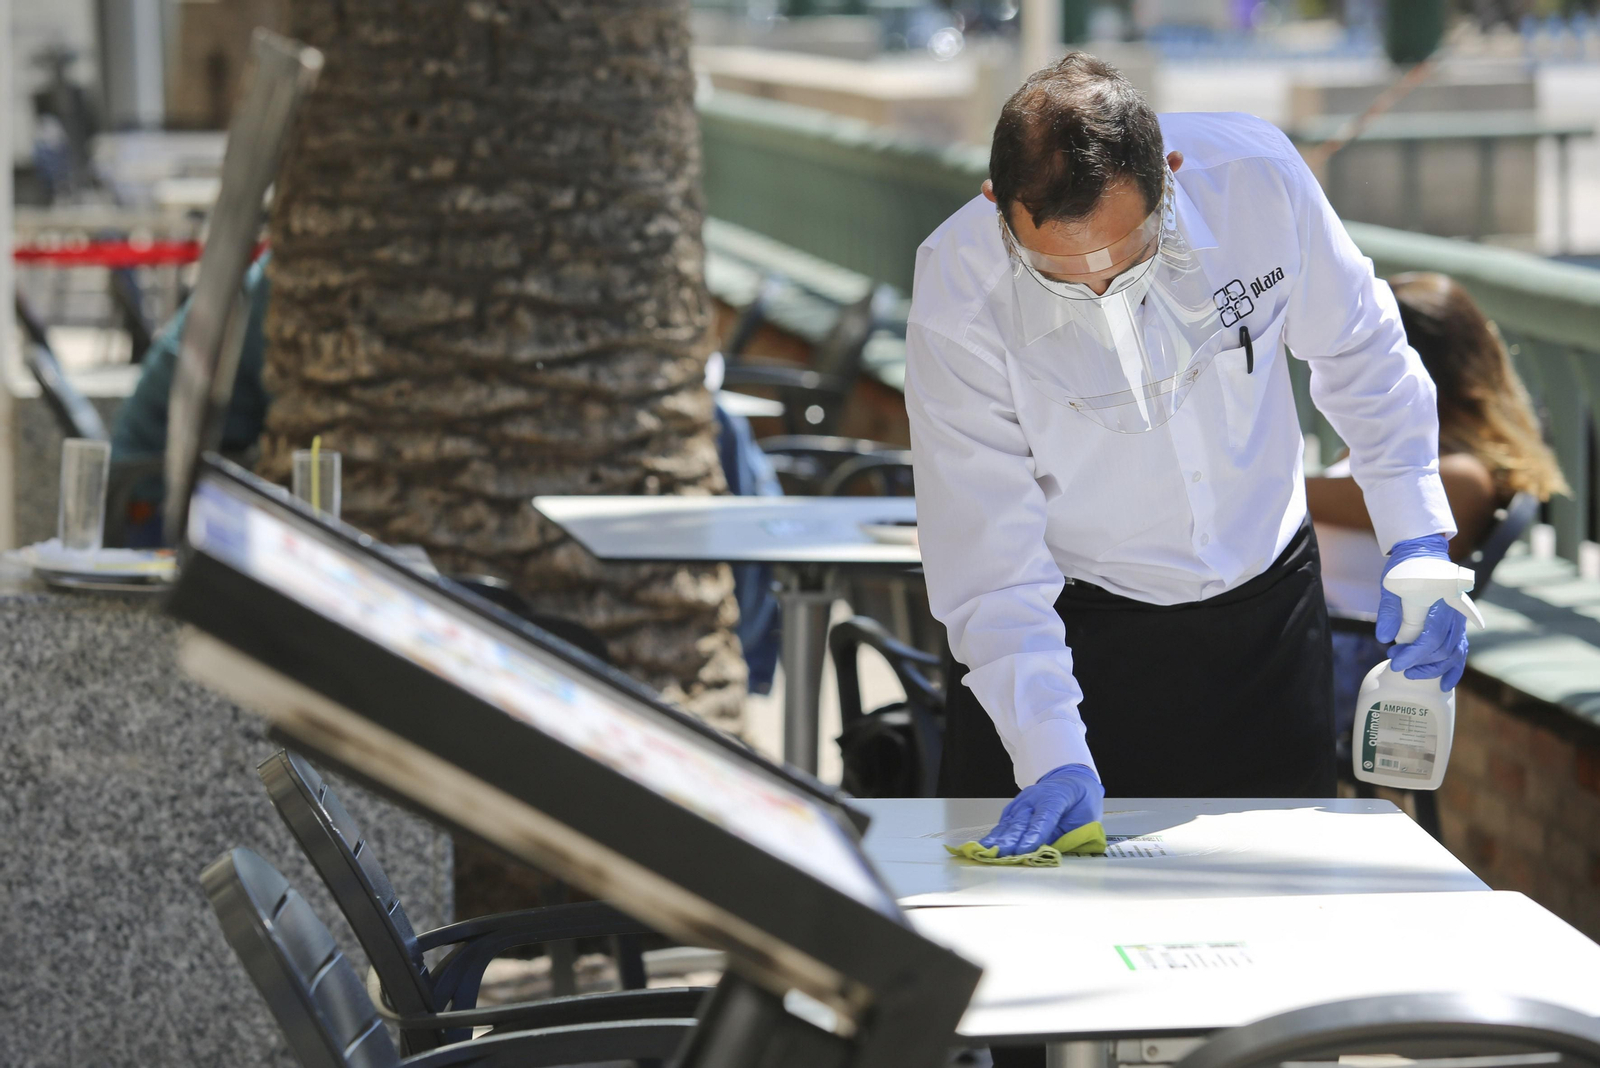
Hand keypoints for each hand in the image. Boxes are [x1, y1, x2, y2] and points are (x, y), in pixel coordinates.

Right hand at [979, 764, 1103, 856]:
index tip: (1024, 849)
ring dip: (999, 838)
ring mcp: (1023, 801)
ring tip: (988, 851)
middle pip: (1022, 820)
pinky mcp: (1015, 807)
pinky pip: (1005, 821)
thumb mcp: (1085, 818)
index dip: (1034, 834)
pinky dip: (996, 834)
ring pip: (1010, 821)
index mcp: (1057, 797)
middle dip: (1011, 839)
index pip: (1044, 817)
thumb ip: (1067, 834)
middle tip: (1002, 854)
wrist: (1071, 781)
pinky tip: (987, 844)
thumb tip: (1048, 852)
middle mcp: (1035, 797)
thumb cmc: (1081, 802)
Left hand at [1376, 533, 1468, 690]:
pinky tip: (1444, 683)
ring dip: (1432, 668)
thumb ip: (1389, 611)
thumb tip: (1385, 638)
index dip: (1414, 655)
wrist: (1423, 554)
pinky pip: (1460, 650)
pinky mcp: (1457, 625)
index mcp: (1440, 603)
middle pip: (1442, 649)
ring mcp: (1458, 621)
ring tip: (1411, 672)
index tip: (1396, 663)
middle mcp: (1454, 614)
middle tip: (1395, 662)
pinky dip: (1454, 668)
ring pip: (1452, 653)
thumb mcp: (1391, 586)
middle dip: (1418, 662)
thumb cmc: (1405, 570)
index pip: (1430, 638)